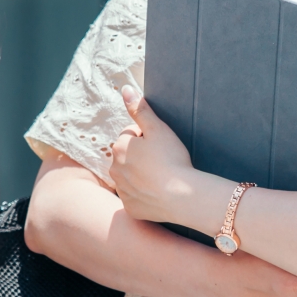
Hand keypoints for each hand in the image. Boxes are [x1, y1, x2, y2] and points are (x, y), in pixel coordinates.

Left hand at [109, 89, 211, 223]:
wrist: (182, 197)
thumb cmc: (172, 159)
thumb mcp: (158, 129)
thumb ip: (140, 109)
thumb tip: (125, 89)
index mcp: (119, 147)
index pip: (131, 135)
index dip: (148, 138)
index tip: (162, 146)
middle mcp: (114, 169)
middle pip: (129, 156)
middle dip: (141, 156)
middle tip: (163, 161)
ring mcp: (121, 190)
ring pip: (130, 177)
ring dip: (141, 175)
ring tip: (162, 177)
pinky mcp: (130, 208)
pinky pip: (135, 197)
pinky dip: (144, 195)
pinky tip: (159, 193)